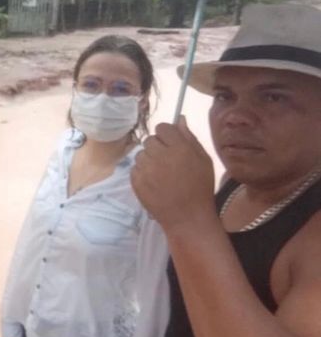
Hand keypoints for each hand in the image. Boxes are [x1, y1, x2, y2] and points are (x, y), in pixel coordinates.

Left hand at [131, 116, 215, 230]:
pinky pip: (134, 168)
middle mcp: (160, 155)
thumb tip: (179, 119)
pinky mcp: (136, 181)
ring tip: (161, 174)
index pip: (163, 128)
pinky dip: (142, 173)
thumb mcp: (203, 160)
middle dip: (157, 148)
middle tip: (167, 162)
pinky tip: (154, 183)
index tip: (171, 145)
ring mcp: (146, 169)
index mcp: (179, 148)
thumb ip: (190, 138)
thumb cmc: (200, 188)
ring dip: (149, 160)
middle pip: (149, 140)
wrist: (187, 217)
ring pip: (141, 154)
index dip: (167, 135)